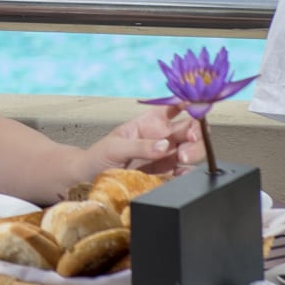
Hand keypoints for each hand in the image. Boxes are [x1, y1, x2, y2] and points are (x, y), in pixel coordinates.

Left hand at [82, 105, 203, 175]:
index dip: (188, 103)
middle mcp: (161, 138)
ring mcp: (165, 157)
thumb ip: (139, 146)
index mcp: (149, 123)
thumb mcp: (114, 147)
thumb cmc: (98, 158)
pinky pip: (184, 173)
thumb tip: (164, 145)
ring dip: (193, 152)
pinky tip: (184, 173)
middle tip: (188, 142)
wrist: (89, 181)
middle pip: (189, 130)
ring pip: (192, 150)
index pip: (173, 107)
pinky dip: (189, 173)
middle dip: (195, 133)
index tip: (195, 105)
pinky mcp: (165, 176)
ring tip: (182, 158)